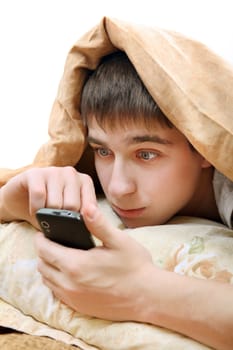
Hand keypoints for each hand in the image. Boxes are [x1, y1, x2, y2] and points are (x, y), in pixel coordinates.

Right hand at [0, 166, 95, 226]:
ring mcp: (53, 170)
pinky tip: (34, 211)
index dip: (82, 222)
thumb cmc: (48, 210)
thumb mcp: (68, 216)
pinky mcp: (35, 173)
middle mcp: (71, 173)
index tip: (73, 229)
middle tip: (54, 221)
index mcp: (85, 182)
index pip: (90, 207)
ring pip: (55, 202)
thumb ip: (81, 220)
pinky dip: (35, 209)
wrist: (20, 200)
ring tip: (43, 216)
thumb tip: (87, 233)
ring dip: (46, 216)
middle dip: (61, 220)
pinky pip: (39, 195)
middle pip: (72, 205)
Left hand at [35, 204, 154, 320]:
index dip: (41, 238)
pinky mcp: (79, 307)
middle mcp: (69, 284)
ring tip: (60, 255)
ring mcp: (73, 298)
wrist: (147, 297)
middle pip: (42, 265)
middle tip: (53, 241)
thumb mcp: (119, 241)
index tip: (44, 231)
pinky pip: (56, 292)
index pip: (44, 250)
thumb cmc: (135, 266)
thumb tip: (86, 207)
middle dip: (43, 251)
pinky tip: (70, 273)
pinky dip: (56, 281)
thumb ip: (98, 224)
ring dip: (48, 266)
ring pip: (47, 280)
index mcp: (76, 264)